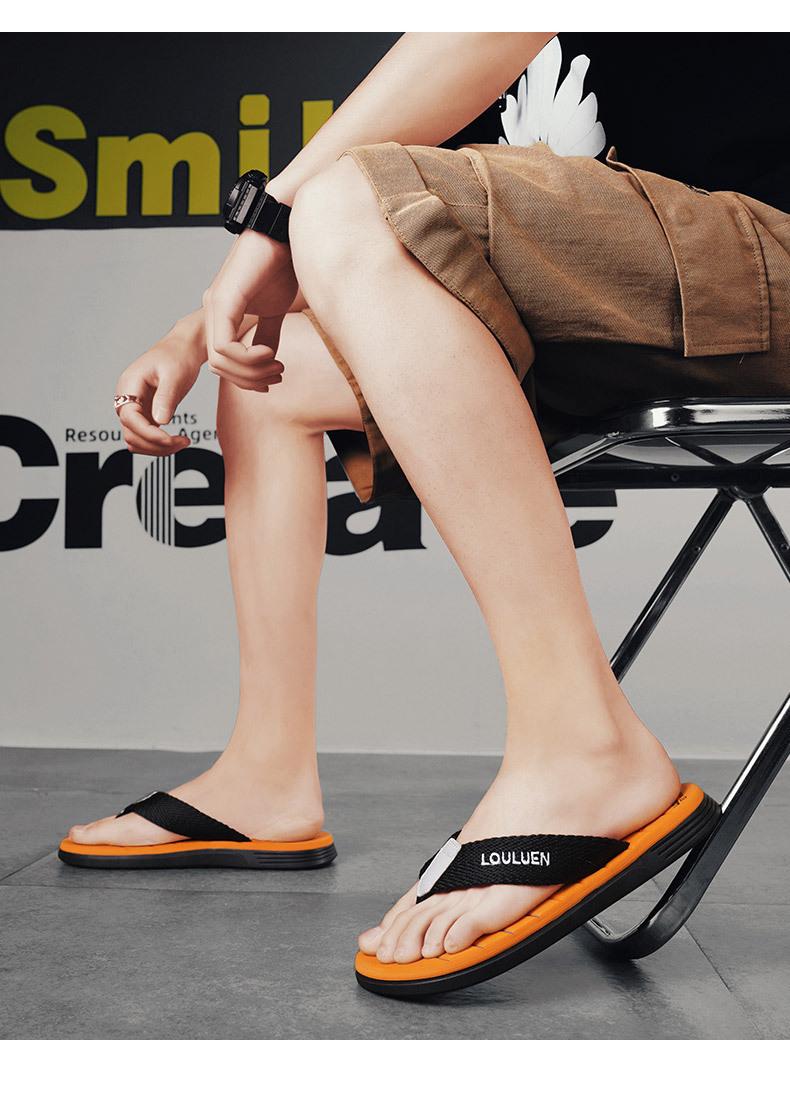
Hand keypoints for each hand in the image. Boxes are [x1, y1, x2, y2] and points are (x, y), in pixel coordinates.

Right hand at [115, 334, 199, 454]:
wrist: (183, 349)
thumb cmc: (178, 356)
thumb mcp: (174, 375)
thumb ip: (166, 398)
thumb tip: (160, 422)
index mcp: (129, 385)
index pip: (130, 418)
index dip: (149, 433)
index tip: (170, 439)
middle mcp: (127, 399)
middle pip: (131, 434)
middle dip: (156, 444)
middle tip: (183, 442)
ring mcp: (135, 409)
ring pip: (137, 441)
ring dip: (158, 448)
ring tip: (183, 442)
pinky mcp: (146, 415)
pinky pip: (146, 438)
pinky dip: (160, 445)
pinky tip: (179, 441)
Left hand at [203, 229, 297, 391]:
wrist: (285, 232)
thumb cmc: (282, 263)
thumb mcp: (275, 309)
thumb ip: (268, 333)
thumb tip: (268, 358)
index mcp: (223, 311)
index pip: (223, 361)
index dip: (247, 378)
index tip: (275, 376)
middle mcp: (212, 308)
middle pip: (219, 367)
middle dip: (250, 380)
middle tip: (277, 374)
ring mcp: (214, 304)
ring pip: (219, 361)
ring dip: (251, 371)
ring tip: (276, 364)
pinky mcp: (222, 300)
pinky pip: (224, 347)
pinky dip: (248, 359)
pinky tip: (268, 353)